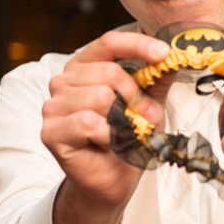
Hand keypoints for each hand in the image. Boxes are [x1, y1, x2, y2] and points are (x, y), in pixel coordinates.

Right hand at [42, 31, 169, 211]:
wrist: (112, 180)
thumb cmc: (126, 138)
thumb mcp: (147, 104)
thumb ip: (155, 80)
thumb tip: (172, 57)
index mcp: (85, 66)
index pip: (109, 43)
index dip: (137, 45)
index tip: (164, 54)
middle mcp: (64, 81)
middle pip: (108, 71)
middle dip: (135, 96)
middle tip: (146, 117)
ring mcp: (53, 106)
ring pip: (99, 96)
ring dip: (122, 119)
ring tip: (124, 133)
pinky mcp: (51, 131)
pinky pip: (87, 122)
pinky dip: (107, 135)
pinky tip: (106, 144)